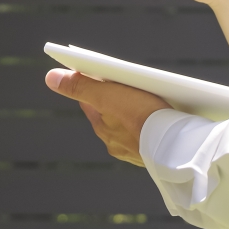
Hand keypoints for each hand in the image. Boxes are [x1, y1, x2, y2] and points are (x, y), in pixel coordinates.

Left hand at [46, 68, 169, 165]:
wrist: (178, 146)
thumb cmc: (142, 117)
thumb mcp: (109, 95)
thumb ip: (81, 86)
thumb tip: (50, 77)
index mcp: (103, 129)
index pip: (91, 103)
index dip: (94, 86)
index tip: (100, 74)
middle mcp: (116, 144)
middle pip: (111, 115)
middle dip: (115, 100)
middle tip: (127, 84)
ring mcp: (136, 151)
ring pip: (130, 127)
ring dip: (134, 114)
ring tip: (148, 99)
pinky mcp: (156, 155)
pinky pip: (150, 138)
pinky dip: (152, 128)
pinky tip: (162, 120)